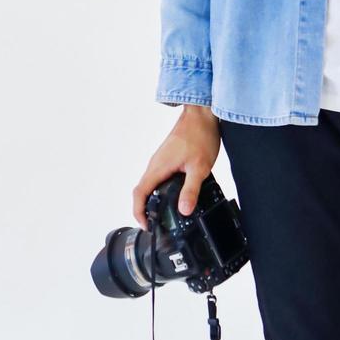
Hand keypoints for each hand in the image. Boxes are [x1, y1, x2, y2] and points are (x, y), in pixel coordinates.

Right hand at [132, 105, 220, 229]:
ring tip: (164, 213)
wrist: (201, 114)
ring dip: (152, 199)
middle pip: (142, 190)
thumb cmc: (200, 135)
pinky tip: (174, 193)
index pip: (139, 194)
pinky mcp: (168, 156)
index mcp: (158, 167)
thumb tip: (184, 210)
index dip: (139, 212)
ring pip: (150, 182)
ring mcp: (161, 159)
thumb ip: (191, 190)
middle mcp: (155, 163)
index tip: (146, 225)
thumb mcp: (199, 167)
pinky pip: (158, 176)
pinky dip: (160, 188)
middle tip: (155, 223)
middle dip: (144, 209)